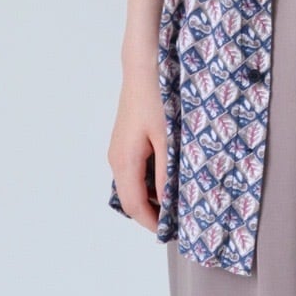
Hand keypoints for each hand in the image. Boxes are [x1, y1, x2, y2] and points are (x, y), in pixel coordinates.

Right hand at [108, 67, 167, 231]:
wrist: (144, 64)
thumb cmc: (156, 96)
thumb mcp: (167, 137)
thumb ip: (166, 173)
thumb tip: (168, 204)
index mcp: (124, 161)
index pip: (135, 207)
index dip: (153, 223)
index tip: (175, 231)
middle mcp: (116, 159)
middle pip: (130, 200)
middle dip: (152, 214)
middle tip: (179, 219)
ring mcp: (118, 149)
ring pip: (131, 186)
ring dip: (150, 197)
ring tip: (177, 199)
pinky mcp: (125, 141)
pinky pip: (133, 171)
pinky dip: (148, 181)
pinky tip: (167, 176)